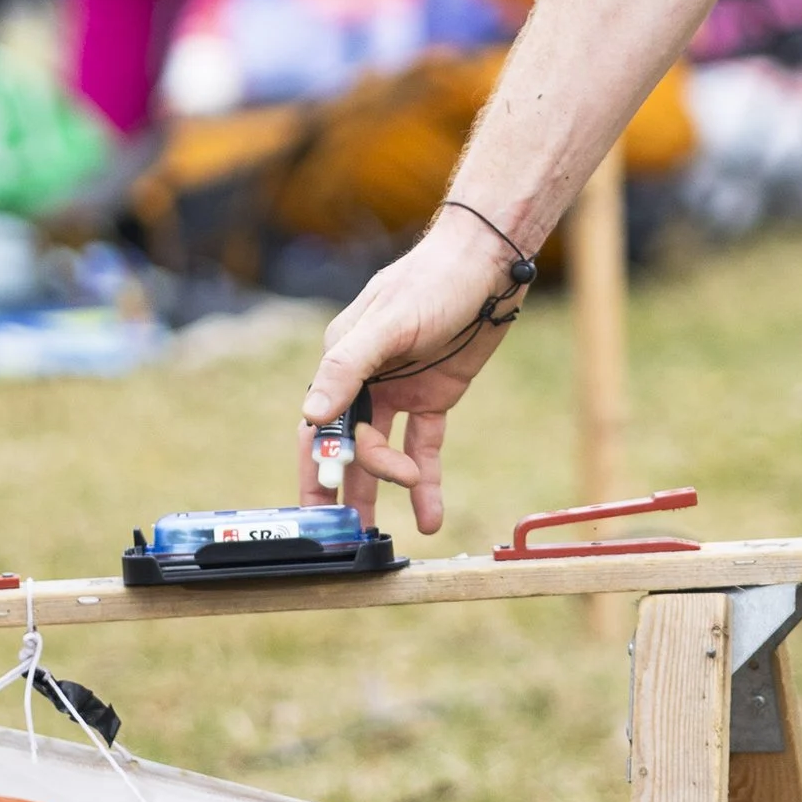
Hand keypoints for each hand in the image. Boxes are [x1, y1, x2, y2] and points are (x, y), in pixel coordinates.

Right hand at [296, 205, 533, 536]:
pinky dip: (428, 481)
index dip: (317, 468)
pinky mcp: (435, 398)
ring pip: (385, 454)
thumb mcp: (389, 323)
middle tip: (350, 533)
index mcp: (343, 360)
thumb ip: (348, 367)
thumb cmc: (433, 281)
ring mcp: (400, 391)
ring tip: (386, 536)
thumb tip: (310, 413)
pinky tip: (430, 515)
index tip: (323, 508)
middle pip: (349, 446)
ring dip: (385, 491)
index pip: (319, 425)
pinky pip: (425, 446)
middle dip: (347, 490)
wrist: (490, 264)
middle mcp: (366, 380)